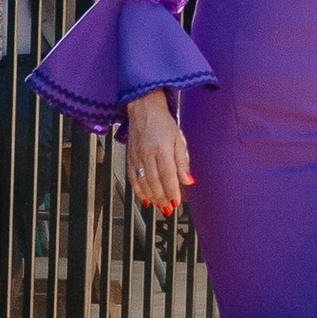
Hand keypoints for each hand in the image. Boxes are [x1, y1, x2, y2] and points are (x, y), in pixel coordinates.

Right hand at [124, 90, 192, 211]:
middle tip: (169, 208)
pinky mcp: (129, 158)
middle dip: (162, 198)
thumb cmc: (163, 122)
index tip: (177, 202)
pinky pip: (132, 178)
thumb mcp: (179, 139)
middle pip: (154, 183)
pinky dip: (138, 191)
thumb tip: (187, 180)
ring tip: (159, 206)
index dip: (172, 192)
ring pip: (143, 183)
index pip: (167, 176)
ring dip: (151, 198)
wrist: (143, 108)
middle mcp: (146, 154)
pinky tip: (144, 198)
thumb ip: (182, 161)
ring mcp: (136, 157)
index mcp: (161, 149)